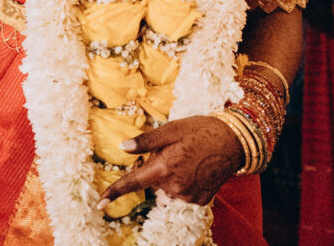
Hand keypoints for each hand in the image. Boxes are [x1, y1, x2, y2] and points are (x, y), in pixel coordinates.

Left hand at [102, 116, 245, 208]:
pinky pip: (183, 191)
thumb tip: (122, 147)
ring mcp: (188, 196)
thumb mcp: (171, 129)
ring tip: (188, 155)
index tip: (99, 204)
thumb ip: (146, 141)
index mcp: (164, 168)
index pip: (133, 182)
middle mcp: (174, 187)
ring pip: (168, 185)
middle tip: (174, 148)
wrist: (233, 142)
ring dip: (171, 173)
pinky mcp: (200, 200)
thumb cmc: (199, 130)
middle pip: (153, 179)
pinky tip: (196, 167)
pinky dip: (185, 180)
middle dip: (157, 165)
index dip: (115, 192)